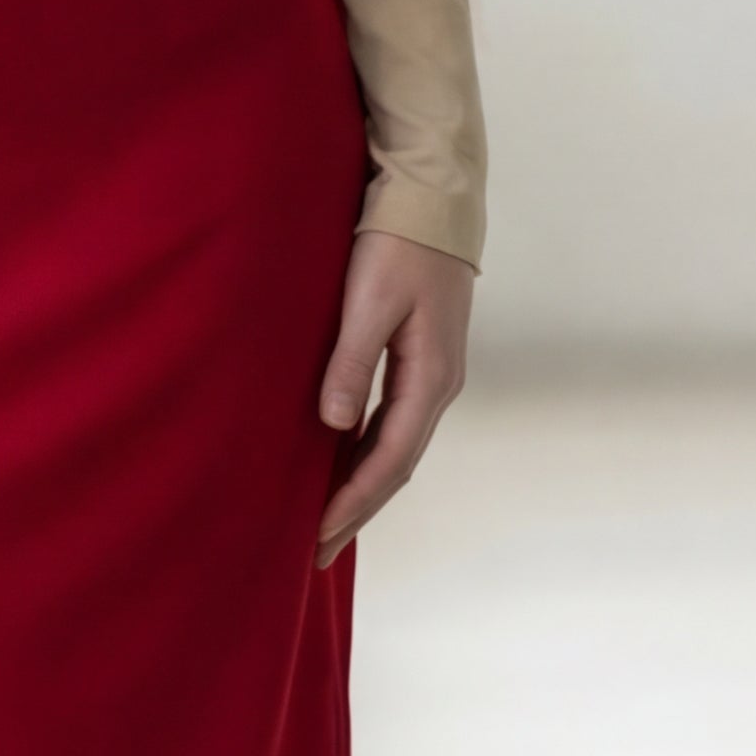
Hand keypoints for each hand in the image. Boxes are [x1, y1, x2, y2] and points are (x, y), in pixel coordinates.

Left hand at [313, 230, 472, 567]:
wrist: (433, 201)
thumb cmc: (398, 244)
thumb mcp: (369, 301)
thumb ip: (351, 363)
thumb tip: (332, 425)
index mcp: (430, 378)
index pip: (388, 461)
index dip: (352, 502)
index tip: (317, 536)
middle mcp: (439, 386)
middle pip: (395, 466)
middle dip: (357, 511)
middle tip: (317, 553)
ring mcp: (434, 375)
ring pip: (395, 448)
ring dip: (363, 487)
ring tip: (328, 523)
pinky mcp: (421, 360)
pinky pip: (393, 424)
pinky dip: (368, 454)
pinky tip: (342, 465)